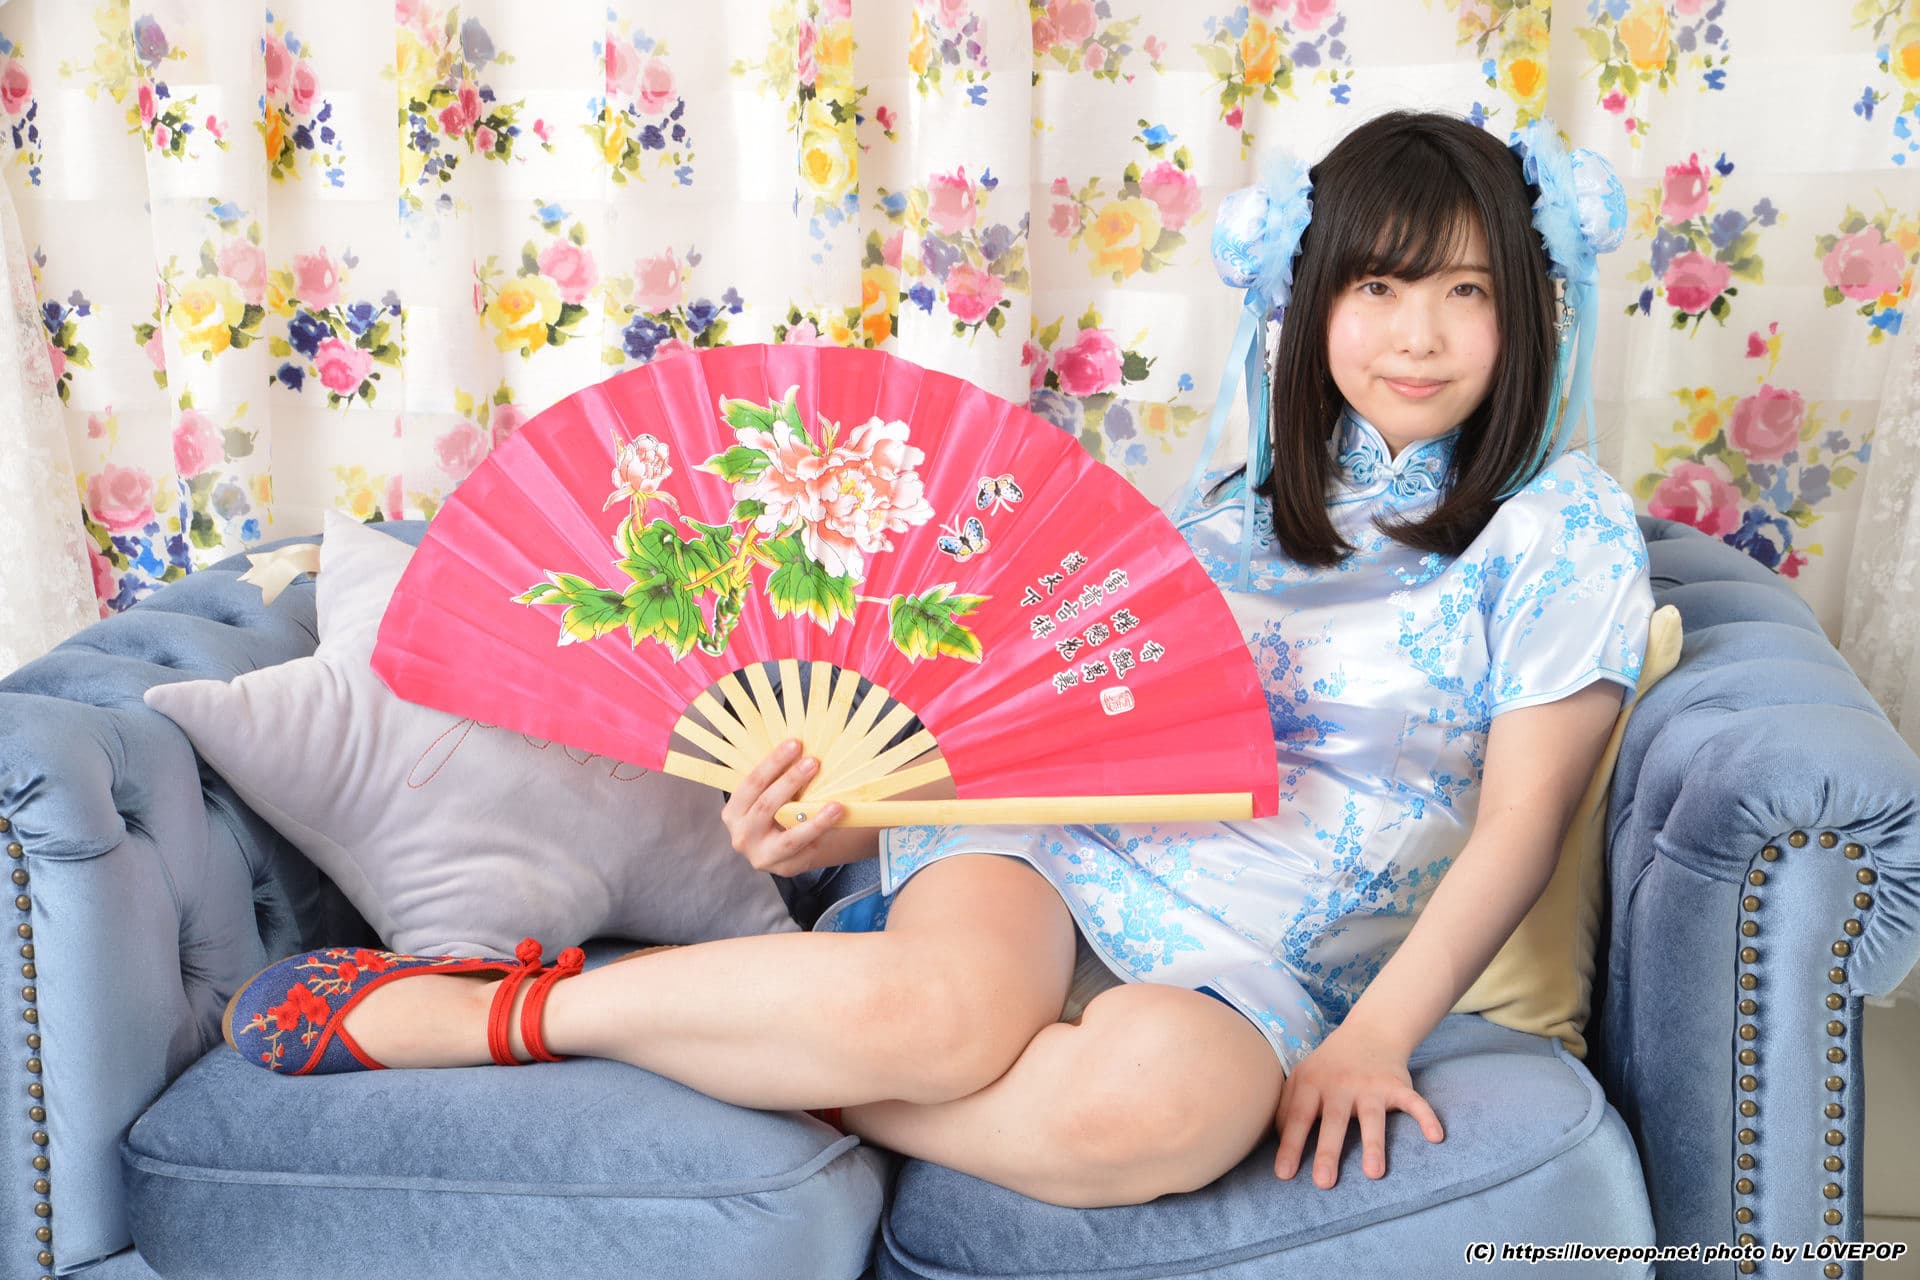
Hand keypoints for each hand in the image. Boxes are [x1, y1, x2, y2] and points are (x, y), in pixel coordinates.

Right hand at [719, 740, 848, 876]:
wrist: (779, 848)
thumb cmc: (775, 812)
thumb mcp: (767, 796)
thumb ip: (776, 778)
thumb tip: (803, 749)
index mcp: (733, 812)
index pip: (752, 783)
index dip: (773, 762)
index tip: (795, 744)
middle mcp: (742, 836)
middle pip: (767, 806)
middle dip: (791, 781)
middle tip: (814, 763)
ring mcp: (762, 856)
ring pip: (789, 838)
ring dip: (815, 821)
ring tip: (836, 806)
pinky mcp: (785, 868)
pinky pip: (806, 850)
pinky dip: (822, 836)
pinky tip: (837, 823)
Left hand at [1273, 1023, 1443, 1188]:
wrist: (1369, 1032)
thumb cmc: (1328, 1066)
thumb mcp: (1301, 1078)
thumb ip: (1286, 1108)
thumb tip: (1278, 1145)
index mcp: (1312, 1083)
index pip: (1299, 1118)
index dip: (1291, 1146)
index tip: (1284, 1175)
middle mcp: (1340, 1084)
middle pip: (1334, 1121)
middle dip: (1328, 1152)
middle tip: (1323, 1184)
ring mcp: (1370, 1085)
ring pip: (1372, 1117)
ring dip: (1373, 1145)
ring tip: (1374, 1174)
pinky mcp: (1397, 1085)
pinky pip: (1413, 1102)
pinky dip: (1426, 1117)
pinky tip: (1436, 1137)